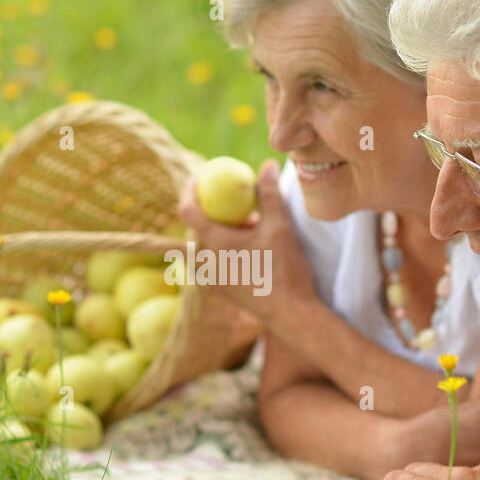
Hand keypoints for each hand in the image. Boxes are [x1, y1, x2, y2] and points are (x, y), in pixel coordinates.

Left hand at [176, 158, 316, 329]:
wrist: (292, 314)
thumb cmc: (284, 270)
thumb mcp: (279, 226)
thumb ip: (269, 194)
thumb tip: (267, 165)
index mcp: (212, 244)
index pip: (187, 210)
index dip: (190, 189)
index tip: (199, 176)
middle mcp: (206, 262)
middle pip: (198, 227)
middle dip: (212, 209)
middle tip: (230, 197)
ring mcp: (213, 279)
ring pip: (209, 245)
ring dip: (223, 229)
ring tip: (251, 223)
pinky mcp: (223, 289)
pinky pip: (217, 261)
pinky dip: (228, 247)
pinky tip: (255, 245)